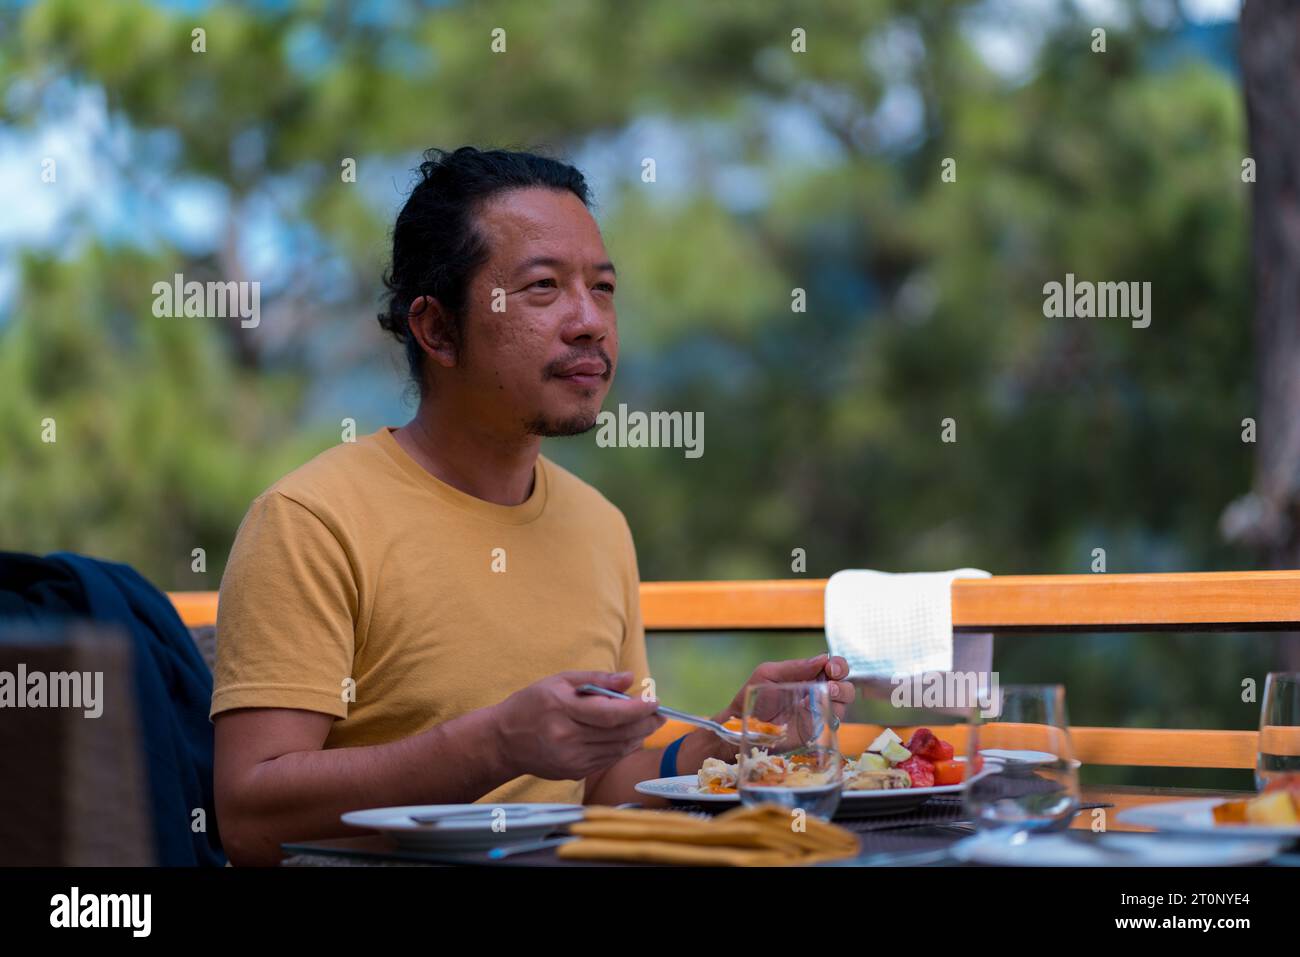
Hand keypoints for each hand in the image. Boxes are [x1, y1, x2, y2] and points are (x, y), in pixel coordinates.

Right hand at [494, 671, 664, 780]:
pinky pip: (607, 760)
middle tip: (661, 714)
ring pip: (616, 749)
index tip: (655, 702)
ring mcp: (570, 758)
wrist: (503, 741)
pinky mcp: (573, 772)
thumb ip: (596, 679)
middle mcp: (567, 737)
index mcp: (562, 709)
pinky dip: (623, 749)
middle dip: (645, 723)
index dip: (638, 709)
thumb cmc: (532, 704)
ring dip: (638, 737)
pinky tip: (631, 738)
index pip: (610, 713)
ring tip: (650, 724)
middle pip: (618, 733)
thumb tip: (629, 679)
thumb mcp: (560, 681)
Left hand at [712, 653, 855, 728]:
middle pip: (843, 683)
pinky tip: (817, 709)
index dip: (837, 665)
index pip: (831, 667)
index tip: (830, 667)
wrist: (742, 725)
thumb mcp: (768, 675)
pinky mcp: (815, 730)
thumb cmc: (752, 697)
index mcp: (806, 675)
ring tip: (828, 693)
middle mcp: (816, 692)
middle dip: (842, 680)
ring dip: (841, 695)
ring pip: (843, 702)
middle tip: (830, 680)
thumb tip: (821, 659)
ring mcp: (817, 712)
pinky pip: (833, 721)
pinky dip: (831, 713)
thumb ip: (793, 667)